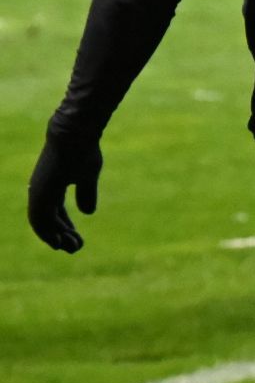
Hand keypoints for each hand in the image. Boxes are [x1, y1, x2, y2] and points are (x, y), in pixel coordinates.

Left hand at [28, 133, 101, 252]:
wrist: (76, 133)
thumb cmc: (83, 150)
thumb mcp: (87, 176)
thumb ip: (86, 193)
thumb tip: (87, 212)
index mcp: (51, 185)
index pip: (54, 212)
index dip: (64, 226)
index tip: (76, 237)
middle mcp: (41, 190)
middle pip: (47, 220)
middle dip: (61, 235)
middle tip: (75, 248)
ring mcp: (39, 191)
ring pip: (41, 223)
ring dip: (55, 237)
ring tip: (72, 248)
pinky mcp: (39, 192)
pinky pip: (39, 219)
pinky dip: (47, 233)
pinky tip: (57, 242)